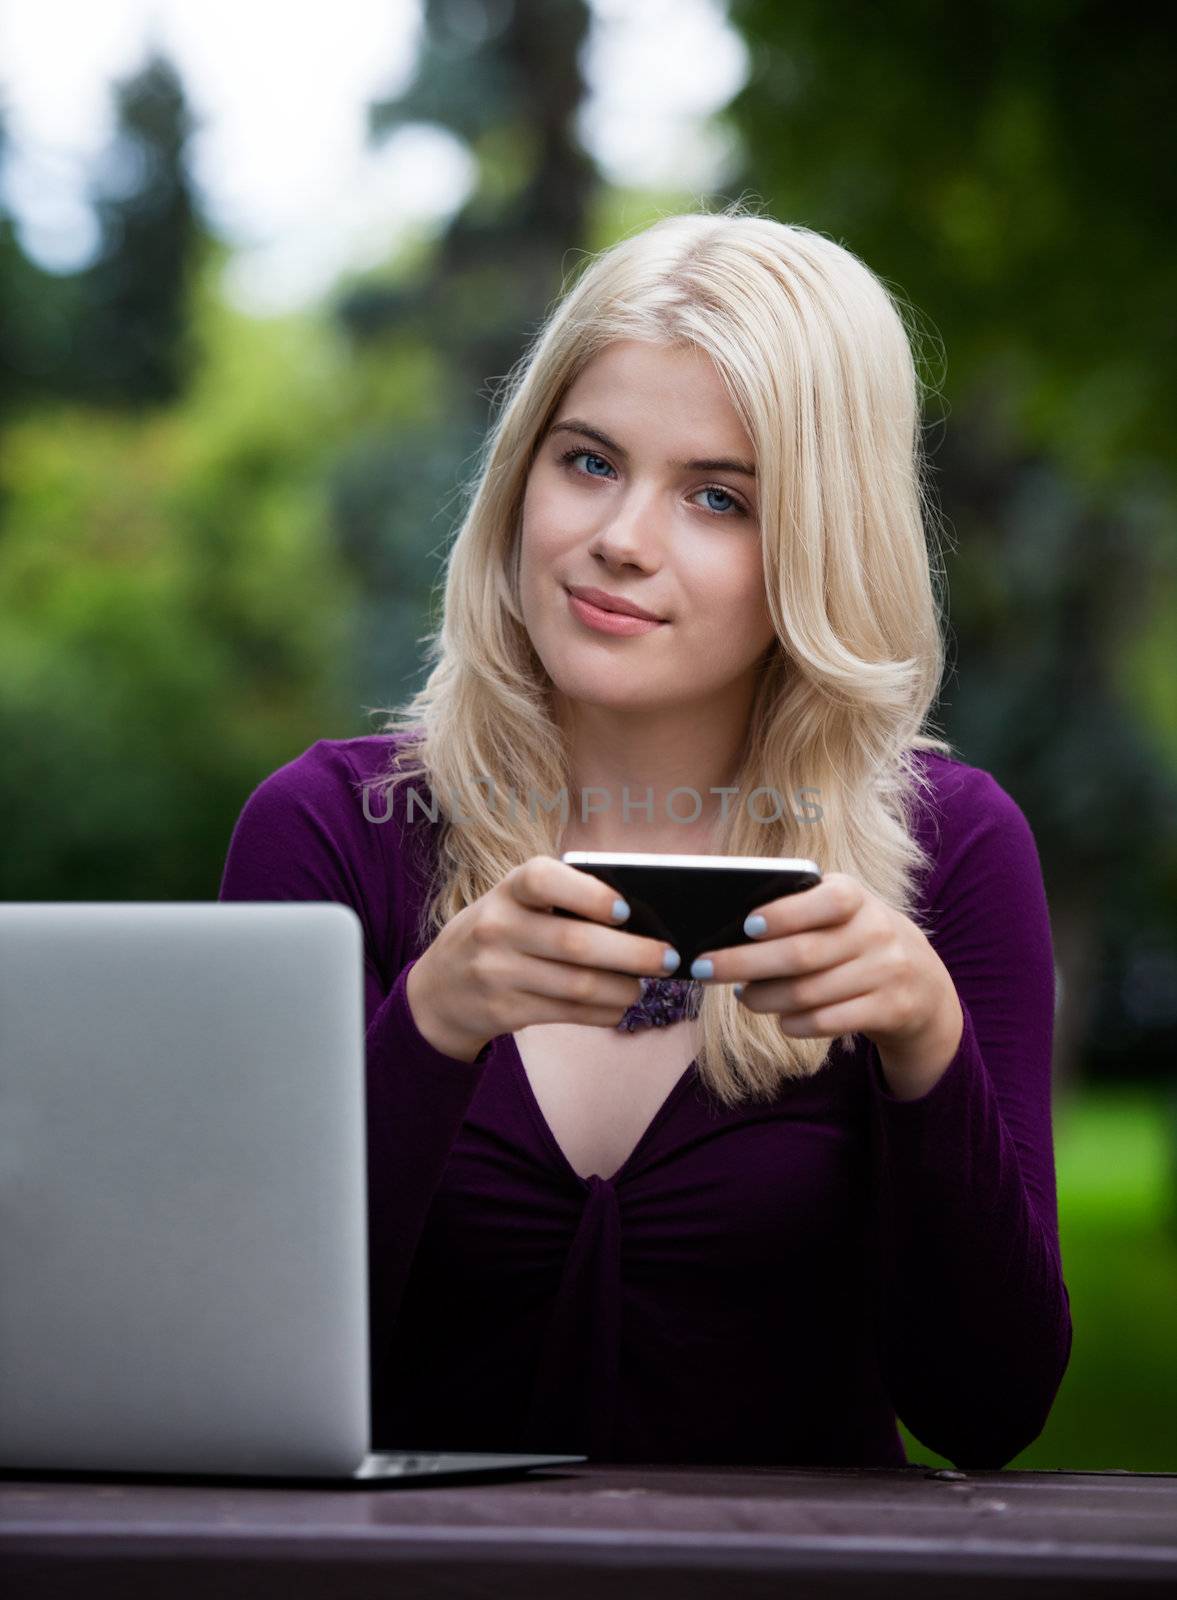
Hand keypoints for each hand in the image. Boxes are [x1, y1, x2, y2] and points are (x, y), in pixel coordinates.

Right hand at [407, 857, 679, 1061]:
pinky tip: (619, 1004)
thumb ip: (564, 902)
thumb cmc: (500, 932)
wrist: (439, 988)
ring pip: (578, 986)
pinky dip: (604, 1011)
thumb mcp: (515, 904)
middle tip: (668, 957)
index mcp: (507, 890)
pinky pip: (569, 1013)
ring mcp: (498, 973)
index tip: (625, 909)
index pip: (543, 879)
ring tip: (644, 985)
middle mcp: (498, 928)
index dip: (588, 893)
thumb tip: (640, 920)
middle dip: (632, 953)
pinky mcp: (505, 1010)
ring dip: (624, 989)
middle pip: (575, 944)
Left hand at [693, 872, 963, 1093]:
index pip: (825, 900)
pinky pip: (828, 1021)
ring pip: (809, 993)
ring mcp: (887, 972)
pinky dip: (795, 1023)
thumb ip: (796, 910)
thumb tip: (730, 928)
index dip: (785, 913)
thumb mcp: (839, 913)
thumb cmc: (855, 938)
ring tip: (744, 995)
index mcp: (857, 897)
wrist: (922, 982)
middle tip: (705, 968)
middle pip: (801, 954)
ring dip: (765, 998)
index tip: (745, 925)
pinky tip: (781, 1018)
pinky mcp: (890, 1009)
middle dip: (745, 963)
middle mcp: (877, 931)